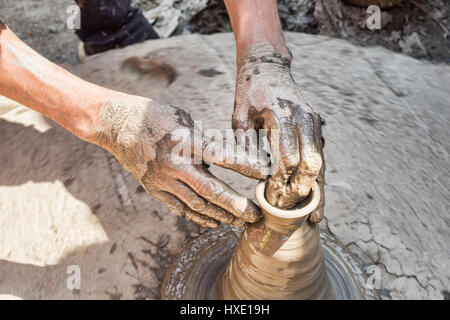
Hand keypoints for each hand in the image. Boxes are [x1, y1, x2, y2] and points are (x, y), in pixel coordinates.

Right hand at [95, 94, 267, 227]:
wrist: (117, 125)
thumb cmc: (156, 117)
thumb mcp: (185, 121)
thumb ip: (206, 141)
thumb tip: (230, 157)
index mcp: (184, 142)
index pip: (221, 155)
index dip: (245, 165)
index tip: (264, 173)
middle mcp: (173, 165)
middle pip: (210, 191)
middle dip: (236, 205)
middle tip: (256, 215)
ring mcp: (162, 180)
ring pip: (196, 205)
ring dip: (221, 215)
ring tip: (241, 221)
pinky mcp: (155, 190)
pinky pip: (180, 208)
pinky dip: (200, 217)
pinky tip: (216, 222)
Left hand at [232, 43, 324, 222]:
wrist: (268, 66)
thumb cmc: (248, 93)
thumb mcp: (239, 117)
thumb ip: (246, 145)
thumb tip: (256, 177)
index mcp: (281, 116)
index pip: (286, 158)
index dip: (279, 182)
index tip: (270, 198)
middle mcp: (303, 119)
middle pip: (311, 164)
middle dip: (301, 190)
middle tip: (288, 208)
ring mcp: (313, 122)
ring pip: (321, 162)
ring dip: (315, 190)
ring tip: (313, 216)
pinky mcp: (317, 126)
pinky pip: (321, 157)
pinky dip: (319, 179)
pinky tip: (317, 199)